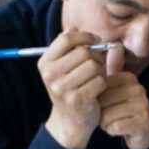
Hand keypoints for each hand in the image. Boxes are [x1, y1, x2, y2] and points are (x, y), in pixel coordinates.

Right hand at [39, 28, 107, 148]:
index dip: (84, 36)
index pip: (66, 38)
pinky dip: (103, 83)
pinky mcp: (77, 98)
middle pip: (83, 51)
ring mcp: (62, 87)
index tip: (95, 41)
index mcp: (45, 63)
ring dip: (100, 70)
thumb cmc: (70, 90)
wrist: (70, 121)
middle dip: (96, 56)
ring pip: (93, 65)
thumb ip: (68, 48)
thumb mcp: (64, 68)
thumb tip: (74, 27)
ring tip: (96, 78)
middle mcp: (50, 74)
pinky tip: (98, 89)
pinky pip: (100, 80)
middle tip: (98, 65)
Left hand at [98, 71, 148, 148]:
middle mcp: (138, 89)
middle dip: (99, 112)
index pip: (98, 87)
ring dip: (105, 123)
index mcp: (128, 78)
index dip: (96, 99)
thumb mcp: (112, 93)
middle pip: (101, 101)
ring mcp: (142, 105)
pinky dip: (112, 131)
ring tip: (114, 123)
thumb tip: (87, 70)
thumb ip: (101, 80)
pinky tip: (119, 130)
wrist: (144, 130)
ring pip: (106, 116)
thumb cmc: (122, 110)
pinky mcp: (144, 122)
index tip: (105, 104)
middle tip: (109, 116)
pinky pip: (115, 127)